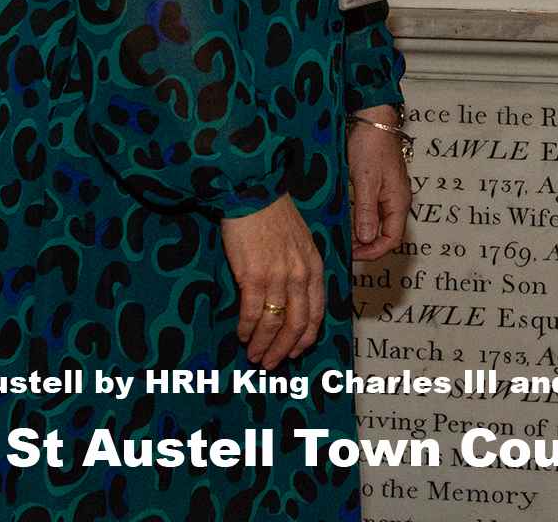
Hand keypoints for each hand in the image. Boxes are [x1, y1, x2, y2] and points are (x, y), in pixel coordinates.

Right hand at [219, 196, 323, 366]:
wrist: (254, 194)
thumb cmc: (274, 216)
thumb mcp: (301, 242)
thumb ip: (301, 269)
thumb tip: (292, 298)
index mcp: (314, 267)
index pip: (316, 313)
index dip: (305, 337)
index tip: (297, 352)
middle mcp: (300, 275)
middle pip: (296, 324)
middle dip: (283, 349)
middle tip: (271, 363)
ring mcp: (278, 277)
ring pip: (274, 323)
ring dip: (263, 344)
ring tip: (254, 356)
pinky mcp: (253, 276)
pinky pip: (253, 312)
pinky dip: (247, 328)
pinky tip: (241, 335)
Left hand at [347, 106, 410, 262]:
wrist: (373, 118)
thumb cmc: (372, 144)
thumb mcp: (365, 180)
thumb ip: (367, 211)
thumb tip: (367, 239)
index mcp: (399, 202)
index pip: (392, 240)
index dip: (373, 252)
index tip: (352, 255)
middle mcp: (397, 201)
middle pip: (386, 235)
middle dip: (366, 246)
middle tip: (344, 247)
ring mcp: (390, 194)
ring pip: (379, 224)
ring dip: (362, 234)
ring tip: (343, 235)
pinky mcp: (380, 187)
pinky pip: (374, 212)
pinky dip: (361, 220)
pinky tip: (347, 219)